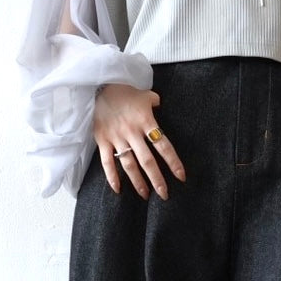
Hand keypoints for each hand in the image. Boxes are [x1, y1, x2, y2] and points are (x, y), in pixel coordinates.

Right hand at [93, 83, 186, 198]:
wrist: (99, 85)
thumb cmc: (124, 91)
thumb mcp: (144, 95)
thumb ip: (155, 103)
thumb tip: (160, 106)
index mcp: (146, 121)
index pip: (163, 146)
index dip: (173, 162)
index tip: (181, 177)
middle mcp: (132, 132)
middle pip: (147, 161)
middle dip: (157, 179)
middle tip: (164, 194)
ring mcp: (116, 137)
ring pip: (129, 165)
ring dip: (137, 182)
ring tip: (145, 195)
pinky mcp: (102, 140)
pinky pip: (107, 162)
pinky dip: (112, 177)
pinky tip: (118, 189)